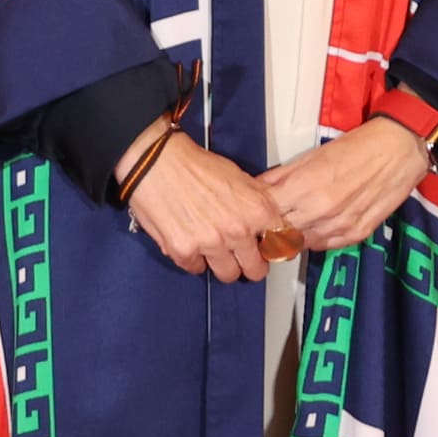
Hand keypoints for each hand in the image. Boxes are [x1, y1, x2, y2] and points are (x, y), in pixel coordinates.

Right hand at [127, 131, 286, 282]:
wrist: (158, 162)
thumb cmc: (195, 165)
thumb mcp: (240, 178)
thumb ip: (257, 202)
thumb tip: (268, 220)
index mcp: (257, 210)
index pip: (280, 245)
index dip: (273, 249)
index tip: (268, 250)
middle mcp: (237, 231)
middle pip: (256, 270)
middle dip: (250, 265)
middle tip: (243, 258)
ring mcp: (211, 244)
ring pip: (228, 274)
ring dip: (223, 265)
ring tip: (215, 250)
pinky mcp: (184, 251)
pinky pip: (196, 269)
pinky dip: (194, 260)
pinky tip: (192, 242)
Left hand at [259, 120, 434, 253]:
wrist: (399, 148)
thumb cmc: (360, 146)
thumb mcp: (313, 155)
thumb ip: (283, 175)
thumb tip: (259, 187)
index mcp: (306, 186)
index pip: (266, 215)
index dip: (257, 216)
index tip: (253, 215)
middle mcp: (321, 210)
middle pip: (280, 234)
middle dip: (271, 230)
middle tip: (268, 223)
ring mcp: (339, 225)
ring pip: (301, 244)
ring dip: (293, 236)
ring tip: (294, 223)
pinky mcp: (356, 233)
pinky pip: (324, 246)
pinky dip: (315, 238)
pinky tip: (316, 225)